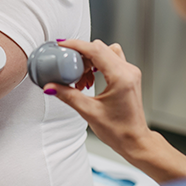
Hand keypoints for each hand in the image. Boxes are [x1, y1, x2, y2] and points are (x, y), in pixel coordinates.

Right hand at [44, 39, 151, 158]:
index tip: (62, 45)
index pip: (96, 50)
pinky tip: (90, 79)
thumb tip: (51, 86)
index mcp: (121, 77)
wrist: (135, 140)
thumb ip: (68, 96)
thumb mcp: (89, 112)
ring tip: (81, 78)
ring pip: (106, 52)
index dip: (76, 45)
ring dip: (90, 60)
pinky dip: (98, 64)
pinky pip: (111, 59)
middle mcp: (128, 71)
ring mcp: (130, 72)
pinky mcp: (129, 76)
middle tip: (69, 69)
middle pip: (100, 48)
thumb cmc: (119, 131)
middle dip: (81, 56)